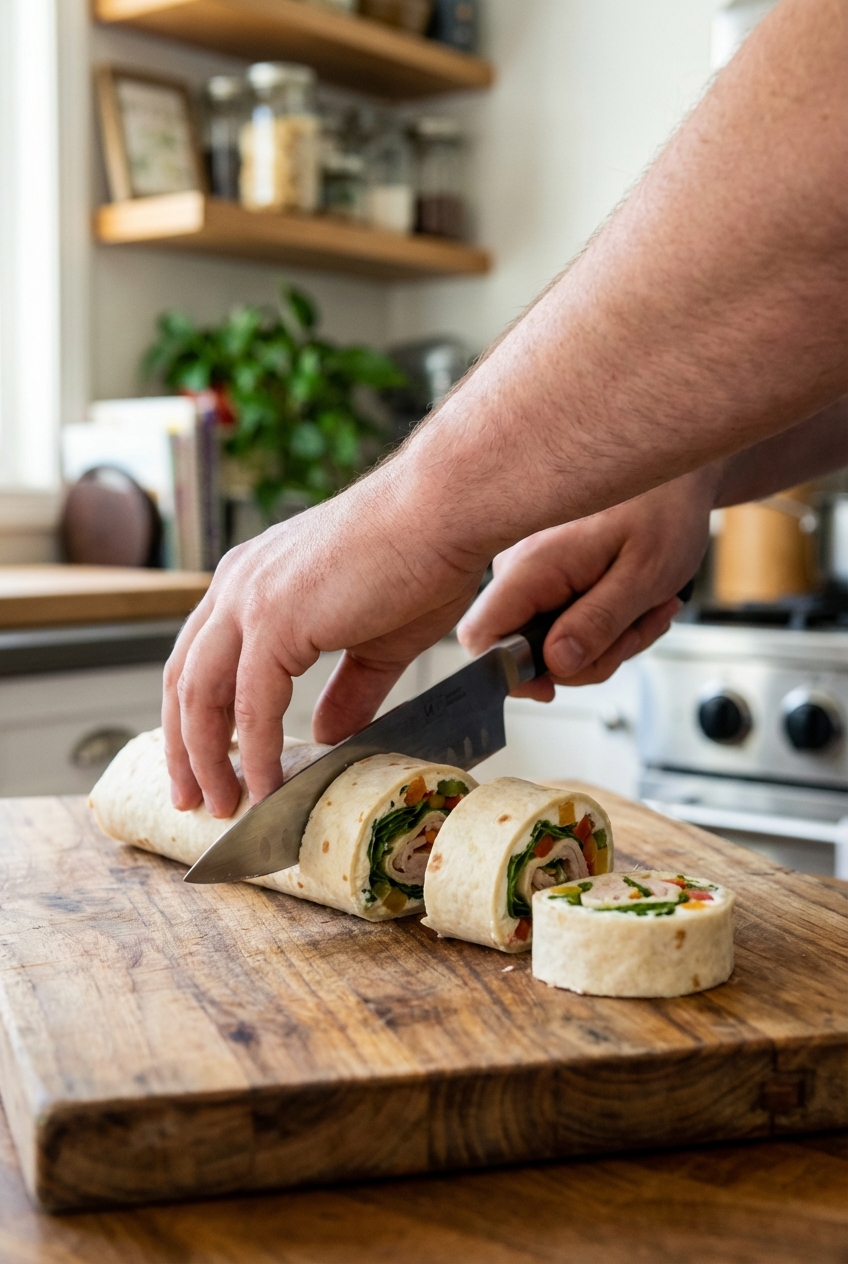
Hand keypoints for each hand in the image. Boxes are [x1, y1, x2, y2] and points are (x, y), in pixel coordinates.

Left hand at [163, 465, 485, 817]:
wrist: (442, 512)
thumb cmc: (423, 558)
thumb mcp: (376, 639)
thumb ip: (348, 689)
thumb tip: (329, 736)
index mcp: (252, 580)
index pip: (201, 658)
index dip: (196, 716)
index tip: (206, 764)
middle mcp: (237, 584)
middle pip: (183, 679)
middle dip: (183, 747)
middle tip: (193, 798)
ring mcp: (249, 599)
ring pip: (201, 696)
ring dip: (208, 759)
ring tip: (222, 806)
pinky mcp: (273, 620)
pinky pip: (251, 704)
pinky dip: (257, 753)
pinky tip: (268, 787)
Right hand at [458, 468, 718, 701]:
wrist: (675, 478)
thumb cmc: (663, 508)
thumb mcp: (644, 576)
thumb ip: (598, 623)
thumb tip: (556, 664)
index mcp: (533, 565)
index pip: (480, 636)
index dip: (510, 673)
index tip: (555, 684)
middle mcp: (518, 567)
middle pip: (525, 650)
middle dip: (589, 657)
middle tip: (639, 629)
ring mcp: (530, 571)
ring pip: (551, 642)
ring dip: (607, 641)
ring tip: (647, 608)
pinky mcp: (545, 575)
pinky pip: (562, 623)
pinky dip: (603, 625)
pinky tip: (635, 603)